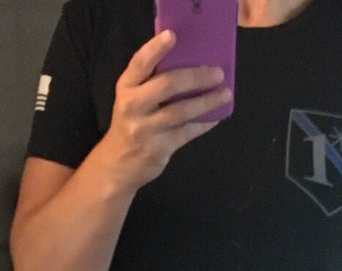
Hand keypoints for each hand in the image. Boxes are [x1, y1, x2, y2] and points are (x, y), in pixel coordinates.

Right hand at [100, 31, 229, 191]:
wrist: (116, 165)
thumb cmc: (132, 122)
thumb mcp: (133, 98)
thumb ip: (153, 82)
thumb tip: (194, 64)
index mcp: (126, 87)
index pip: (139, 64)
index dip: (155, 49)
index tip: (172, 36)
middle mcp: (132, 106)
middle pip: (167, 85)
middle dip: (196, 77)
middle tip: (218, 74)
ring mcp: (144, 130)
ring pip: (181, 111)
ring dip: (207, 102)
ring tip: (225, 94)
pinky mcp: (157, 149)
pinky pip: (186, 132)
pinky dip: (204, 124)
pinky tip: (215, 117)